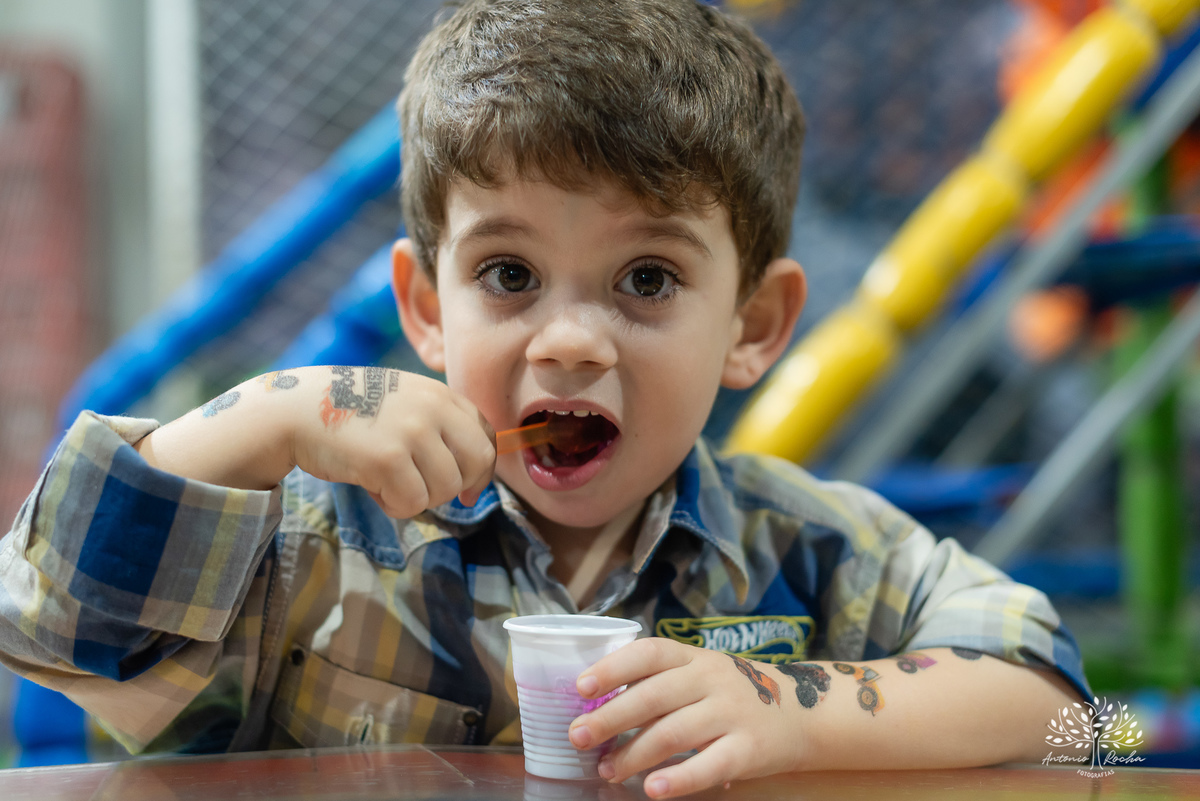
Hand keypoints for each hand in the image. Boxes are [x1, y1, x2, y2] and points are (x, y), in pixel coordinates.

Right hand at [289, 366, 495, 516]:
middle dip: (459, 486)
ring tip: (387, 480)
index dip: (481, 469)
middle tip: (428, 491)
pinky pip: (413, 503)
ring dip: (418, 497)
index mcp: (440, 394)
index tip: (467, 487)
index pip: (486, 435)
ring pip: (446, 489)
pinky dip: (394, 505)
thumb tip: (474, 483)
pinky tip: (372, 486)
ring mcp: (412, 432)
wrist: (295, 410)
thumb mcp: (404, 402)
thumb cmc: (351, 413)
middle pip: (478, 462)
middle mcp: (432, 408)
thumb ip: (439, 426)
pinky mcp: (388, 459)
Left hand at [567, 638, 803, 797]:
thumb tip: (597, 707)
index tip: (582, 687)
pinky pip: (709, 765)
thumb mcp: (699, 673)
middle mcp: (711, 679)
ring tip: (607, 770)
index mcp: (693, 657)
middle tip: (578, 737)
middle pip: (654, 696)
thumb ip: (658, 683)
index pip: (650, 653)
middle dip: (611, 718)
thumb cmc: (731, 693)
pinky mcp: (749, 749)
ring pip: (674, 732)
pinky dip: (678, 778)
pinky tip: (652, 789)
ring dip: (634, 754)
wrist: (801, 711)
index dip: (614, 668)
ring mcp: (732, 713)